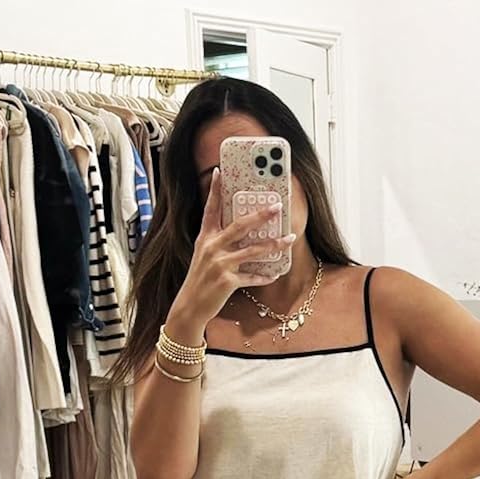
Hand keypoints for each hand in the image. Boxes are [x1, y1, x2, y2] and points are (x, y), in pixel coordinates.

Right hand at [169, 168, 297, 332]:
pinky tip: (275, 274)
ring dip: (274, 245)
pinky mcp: (227, 282)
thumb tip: (241, 230)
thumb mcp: (204, 255)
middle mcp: (212, 247)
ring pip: (253, 251)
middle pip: (240, 225)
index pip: (211, 209)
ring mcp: (220, 265)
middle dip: (261, 215)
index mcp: (205, 238)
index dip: (215, 190)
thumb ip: (218, 240)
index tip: (220, 171)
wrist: (189, 306)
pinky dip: (264, 276)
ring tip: (290, 239)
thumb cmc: (200, 280)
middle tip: (277, 207)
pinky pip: (252, 277)